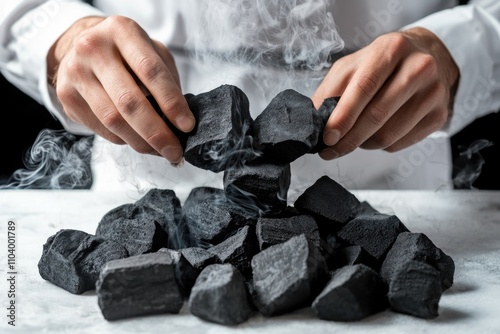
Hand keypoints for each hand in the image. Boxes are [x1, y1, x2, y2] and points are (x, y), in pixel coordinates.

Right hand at [47, 16, 194, 163]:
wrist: (84, 45)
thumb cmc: (128, 52)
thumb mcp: (152, 52)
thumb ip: (167, 80)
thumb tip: (180, 120)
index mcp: (122, 31)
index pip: (151, 71)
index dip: (171, 102)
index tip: (187, 125)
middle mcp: (93, 48)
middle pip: (129, 101)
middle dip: (157, 132)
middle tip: (175, 151)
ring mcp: (75, 72)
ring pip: (113, 120)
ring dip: (142, 142)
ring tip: (161, 151)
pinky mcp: (66, 95)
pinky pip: (102, 128)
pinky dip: (125, 140)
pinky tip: (139, 140)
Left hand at [312, 27, 458, 159]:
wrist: (426, 57)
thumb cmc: (382, 63)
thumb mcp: (352, 66)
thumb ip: (330, 91)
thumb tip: (314, 121)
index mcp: (392, 49)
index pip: (364, 88)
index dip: (343, 116)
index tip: (328, 137)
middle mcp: (418, 67)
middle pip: (377, 115)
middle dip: (348, 139)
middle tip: (331, 149)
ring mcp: (433, 92)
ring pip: (388, 135)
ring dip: (363, 143)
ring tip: (353, 137)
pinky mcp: (439, 115)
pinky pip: (400, 143)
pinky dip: (380, 145)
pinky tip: (374, 133)